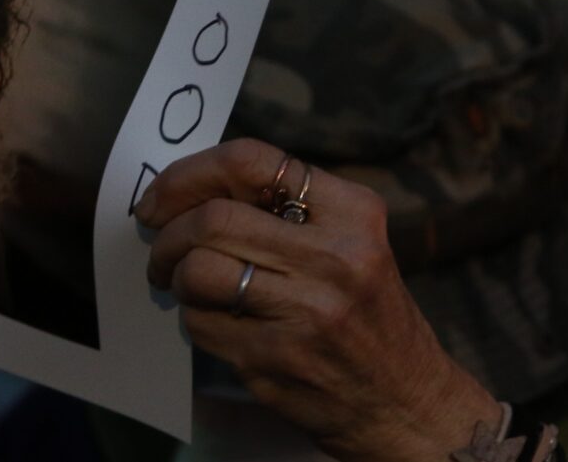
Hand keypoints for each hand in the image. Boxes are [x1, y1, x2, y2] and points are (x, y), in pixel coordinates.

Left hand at [134, 139, 502, 461]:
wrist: (407, 404)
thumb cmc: (366, 314)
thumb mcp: (352, 243)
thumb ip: (286, 210)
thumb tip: (188, 189)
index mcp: (354, 213)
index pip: (252, 162)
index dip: (189, 173)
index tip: (160, 197)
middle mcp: (336, 258)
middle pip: (213, 218)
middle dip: (168, 232)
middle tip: (160, 248)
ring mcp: (307, 312)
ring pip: (198, 270)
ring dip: (173, 276)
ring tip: (184, 285)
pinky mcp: (278, 358)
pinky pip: (201, 322)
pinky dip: (194, 318)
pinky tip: (217, 321)